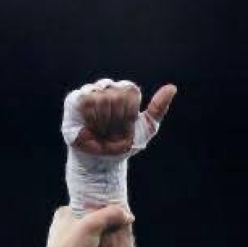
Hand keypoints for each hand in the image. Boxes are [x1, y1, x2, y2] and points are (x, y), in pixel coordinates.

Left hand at [33, 205, 134, 246]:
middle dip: (108, 222)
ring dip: (107, 236)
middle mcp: (65, 226)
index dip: (106, 206)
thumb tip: (128, 215)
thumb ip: (111, 214)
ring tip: (120, 237)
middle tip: (123, 224)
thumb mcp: (91, 225)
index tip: (120, 211)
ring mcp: (71, 242)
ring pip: (95, 234)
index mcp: (64, 214)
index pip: (90, 204)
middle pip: (94, 219)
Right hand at [62, 79, 176, 211]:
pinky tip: (92, 128)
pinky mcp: (75, 100)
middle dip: (118, 119)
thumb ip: (158, 107)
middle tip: (114, 131)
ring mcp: (90, 92)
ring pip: (102, 98)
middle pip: (117, 95)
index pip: (130, 90)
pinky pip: (86, 102)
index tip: (128, 126)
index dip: (129, 111)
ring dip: (105, 121)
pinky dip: (92, 119)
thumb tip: (172, 87)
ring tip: (103, 130)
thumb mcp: (147, 127)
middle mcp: (108, 87)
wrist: (105, 158)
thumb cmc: (125, 142)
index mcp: (125, 92)